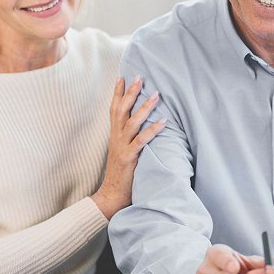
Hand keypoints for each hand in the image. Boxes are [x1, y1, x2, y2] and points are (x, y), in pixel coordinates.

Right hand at [91, 76, 165, 218]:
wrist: (110, 196)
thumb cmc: (120, 175)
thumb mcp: (123, 152)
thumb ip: (128, 139)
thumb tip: (139, 126)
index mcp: (114, 136)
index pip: (113, 109)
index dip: (117, 93)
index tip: (122, 77)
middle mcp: (116, 138)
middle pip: (121, 110)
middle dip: (130, 92)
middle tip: (140, 77)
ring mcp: (122, 147)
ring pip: (132, 122)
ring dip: (144, 107)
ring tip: (157, 94)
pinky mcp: (129, 158)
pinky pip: (141, 141)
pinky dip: (152, 130)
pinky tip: (163, 121)